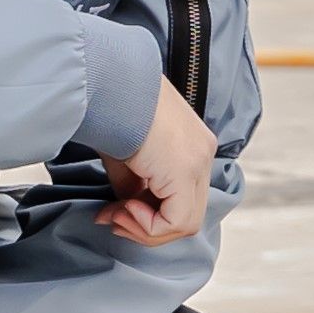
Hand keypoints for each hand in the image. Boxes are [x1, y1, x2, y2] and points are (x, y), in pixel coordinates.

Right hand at [95, 79, 216, 245]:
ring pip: (185, 223)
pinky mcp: (186, 170)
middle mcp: (203, 153)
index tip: (114, 211)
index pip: (183, 197)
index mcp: (193, 144)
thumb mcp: (128, 156)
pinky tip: (125, 210)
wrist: (110, 84)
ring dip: (145, 228)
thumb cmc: (112, 110)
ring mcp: (199, 161)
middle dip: (147, 227)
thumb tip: (127, 213)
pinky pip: (177, 221)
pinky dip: (149, 225)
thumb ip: (135, 186)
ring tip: (116, 215)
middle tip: (114, 219)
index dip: (149, 216)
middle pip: (187, 215)